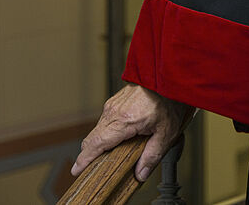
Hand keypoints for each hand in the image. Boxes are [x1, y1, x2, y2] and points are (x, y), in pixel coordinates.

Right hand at [71, 84, 189, 181]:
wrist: (170, 75)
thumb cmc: (171, 99)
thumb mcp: (167, 132)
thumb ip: (152, 155)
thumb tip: (141, 173)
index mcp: (124, 121)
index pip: (96, 144)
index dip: (84, 160)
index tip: (77, 171)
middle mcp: (114, 112)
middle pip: (92, 138)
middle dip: (90, 154)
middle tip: (92, 168)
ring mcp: (113, 104)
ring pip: (98, 129)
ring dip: (100, 142)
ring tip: (109, 154)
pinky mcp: (116, 100)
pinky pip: (105, 120)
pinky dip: (106, 131)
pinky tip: (118, 137)